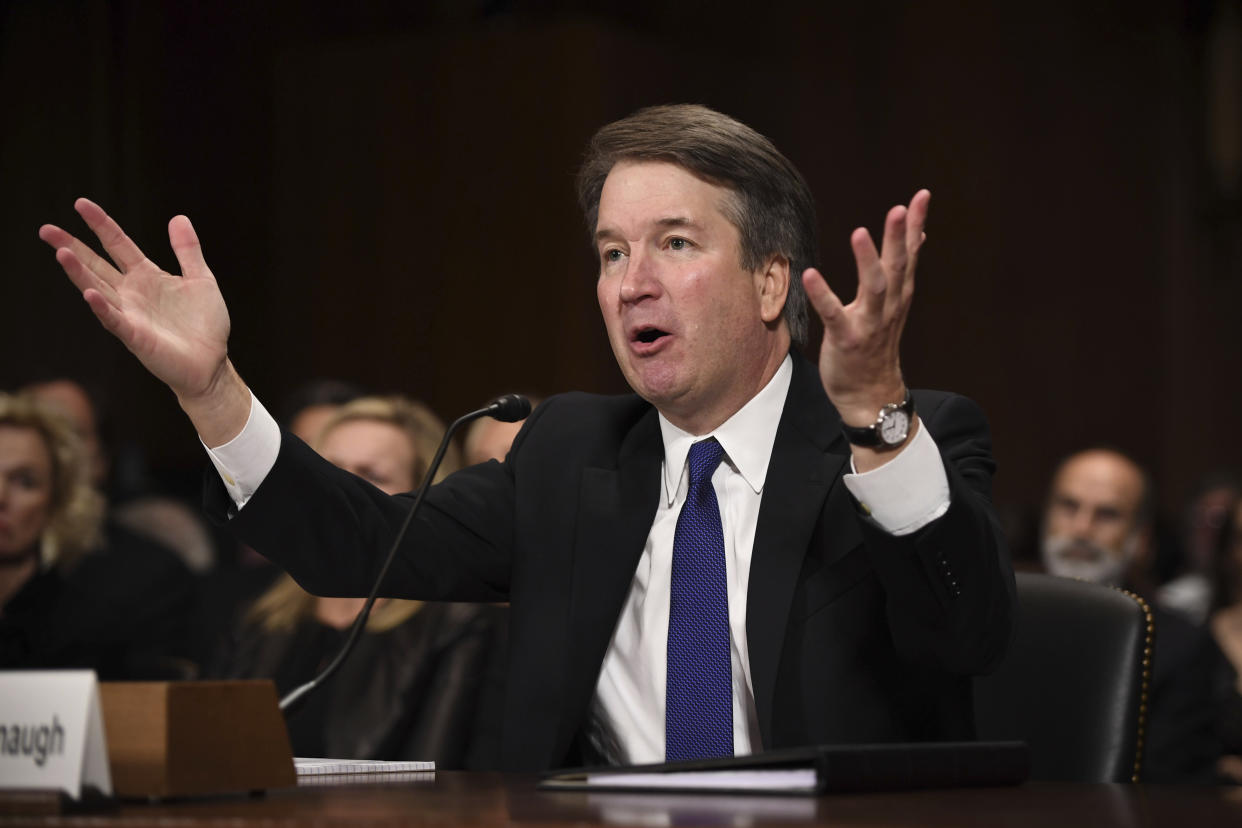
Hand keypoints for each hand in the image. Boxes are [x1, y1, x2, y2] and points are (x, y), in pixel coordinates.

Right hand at [40, 199, 248, 444]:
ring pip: (98, 289)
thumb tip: (178, 217)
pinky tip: (90, 294)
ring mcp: (131, 314)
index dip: (101, 224)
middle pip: (96, 265)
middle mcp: (132, 293)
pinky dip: (103, 307)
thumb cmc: (205, 325)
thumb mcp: (201, 279)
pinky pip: (115, 320)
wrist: (212, 364)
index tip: (81, 204)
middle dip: (72, 246)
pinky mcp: (136, 337)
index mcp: (147, 276)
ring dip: (80, 273)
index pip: (118, 244)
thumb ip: (188, 250)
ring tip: (62, 253)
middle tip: (47, 230)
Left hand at [802, 189, 928, 425]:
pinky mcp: (847, 340)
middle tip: (899, 209)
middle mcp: (889, 307)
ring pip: (874, 288)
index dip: (915, 225)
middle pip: (897, 267)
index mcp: (899, 295)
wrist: (871, 395)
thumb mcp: (895, 304)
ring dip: (868, 260)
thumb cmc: (878, 346)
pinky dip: (823, 295)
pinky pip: (834, 315)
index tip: (922, 196)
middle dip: (899, 237)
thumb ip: (902, 270)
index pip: (910, 255)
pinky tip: (810, 274)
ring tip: (860, 233)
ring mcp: (869, 324)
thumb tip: (918, 237)